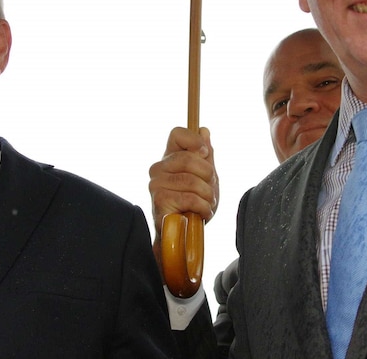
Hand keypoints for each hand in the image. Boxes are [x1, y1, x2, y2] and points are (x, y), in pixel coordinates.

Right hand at [149, 126, 218, 264]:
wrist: (183, 235)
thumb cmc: (193, 205)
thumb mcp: (205, 178)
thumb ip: (205, 155)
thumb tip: (204, 130)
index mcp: (170, 157)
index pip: (177, 133)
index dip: (194, 141)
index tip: (205, 154)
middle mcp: (158, 167)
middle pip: (190, 158)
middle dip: (209, 177)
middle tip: (210, 191)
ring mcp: (156, 183)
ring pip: (193, 180)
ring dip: (208, 196)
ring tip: (206, 204)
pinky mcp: (159, 200)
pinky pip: (190, 198)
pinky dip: (204, 207)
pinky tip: (202, 214)